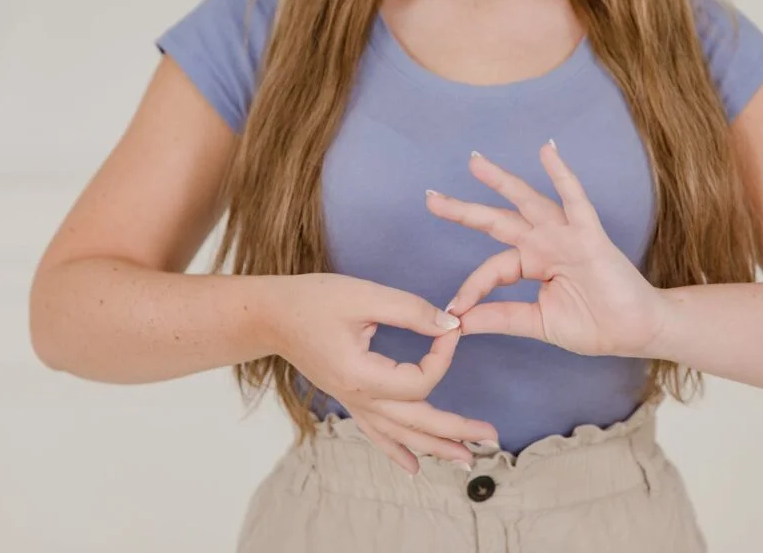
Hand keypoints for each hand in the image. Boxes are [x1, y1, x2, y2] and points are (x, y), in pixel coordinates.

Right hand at [261, 273, 497, 473]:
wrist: (271, 316)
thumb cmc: (313, 301)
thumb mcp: (364, 295)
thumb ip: (410, 310)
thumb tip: (450, 325)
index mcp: (362, 375)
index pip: (419, 382)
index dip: (442, 358)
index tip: (451, 329)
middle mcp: (359, 398)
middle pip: (416, 422)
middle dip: (456, 430)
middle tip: (491, 436)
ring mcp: (353, 403)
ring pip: (400, 436)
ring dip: (435, 448)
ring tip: (467, 461)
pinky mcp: (349, 399)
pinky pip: (377, 435)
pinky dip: (398, 452)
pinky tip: (415, 467)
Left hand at [426, 143, 666, 356]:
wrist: (635, 332)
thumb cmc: (594, 325)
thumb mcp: (537, 322)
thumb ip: (500, 317)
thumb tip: (458, 322)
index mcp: (532, 264)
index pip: (493, 269)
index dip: (472, 288)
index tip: (454, 311)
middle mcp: (544, 244)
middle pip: (497, 221)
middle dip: (464, 210)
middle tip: (431, 198)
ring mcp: (566, 236)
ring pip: (527, 203)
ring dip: (501, 182)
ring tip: (474, 162)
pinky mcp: (590, 236)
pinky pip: (574, 200)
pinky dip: (562, 175)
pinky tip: (547, 151)